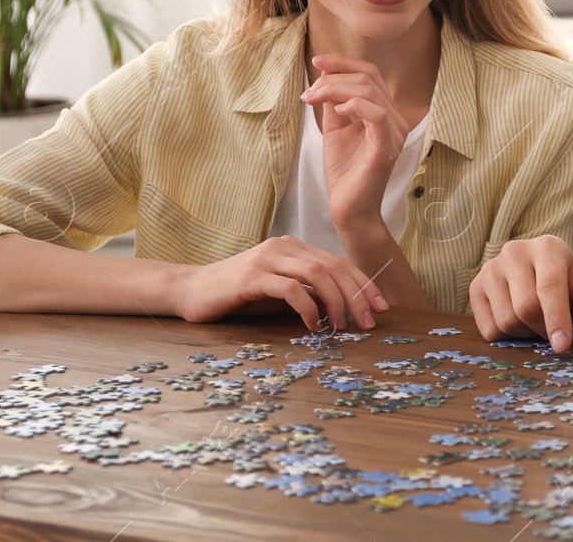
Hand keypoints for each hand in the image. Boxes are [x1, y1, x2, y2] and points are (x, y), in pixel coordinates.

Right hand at [174, 235, 388, 330]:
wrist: (192, 291)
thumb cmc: (239, 295)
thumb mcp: (280, 293)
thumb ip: (307, 294)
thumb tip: (343, 309)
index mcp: (294, 248)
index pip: (338, 263)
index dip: (363, 284)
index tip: (380, 307)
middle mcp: (283, 247)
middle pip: (333, 267)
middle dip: (357, 295)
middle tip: (369, 322)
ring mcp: (267, 259)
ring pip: (317, 274)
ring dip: (336, 301)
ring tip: (342, 326)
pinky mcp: (251, 277)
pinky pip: (290, 289)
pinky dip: (308, 307)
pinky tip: (313, 325)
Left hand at [302, 53, 409, 229]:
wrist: (348, 208)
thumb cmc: (344, 172)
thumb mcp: (336, 129)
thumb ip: (335, 103)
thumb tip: (326, 77)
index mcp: (385, 113)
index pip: (370, 74)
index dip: (344, 62)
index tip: (317, 62)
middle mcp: (395, 119)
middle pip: (368, 77)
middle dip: (334, 76)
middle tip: (309, 92)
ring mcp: (394, 132)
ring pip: (369, 91)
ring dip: (335, 89)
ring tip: (313, 100)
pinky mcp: (387, 146)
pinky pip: (376, 113)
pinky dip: (354, 105)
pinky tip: (337, 111)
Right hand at [468, 234, 572, 352]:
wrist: (543, 275)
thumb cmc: (570, 284)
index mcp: (547, 247)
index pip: (549, 286)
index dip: (556, 319)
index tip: (562, 346)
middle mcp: (514, 252)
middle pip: (526, 308)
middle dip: (544, 329)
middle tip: (556, 332)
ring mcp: (490, 268)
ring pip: (506, 320)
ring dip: (526, 334)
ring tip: (537, 323)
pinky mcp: (475, 287)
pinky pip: (488, 328)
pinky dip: (507, 337)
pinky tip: (519, 323)